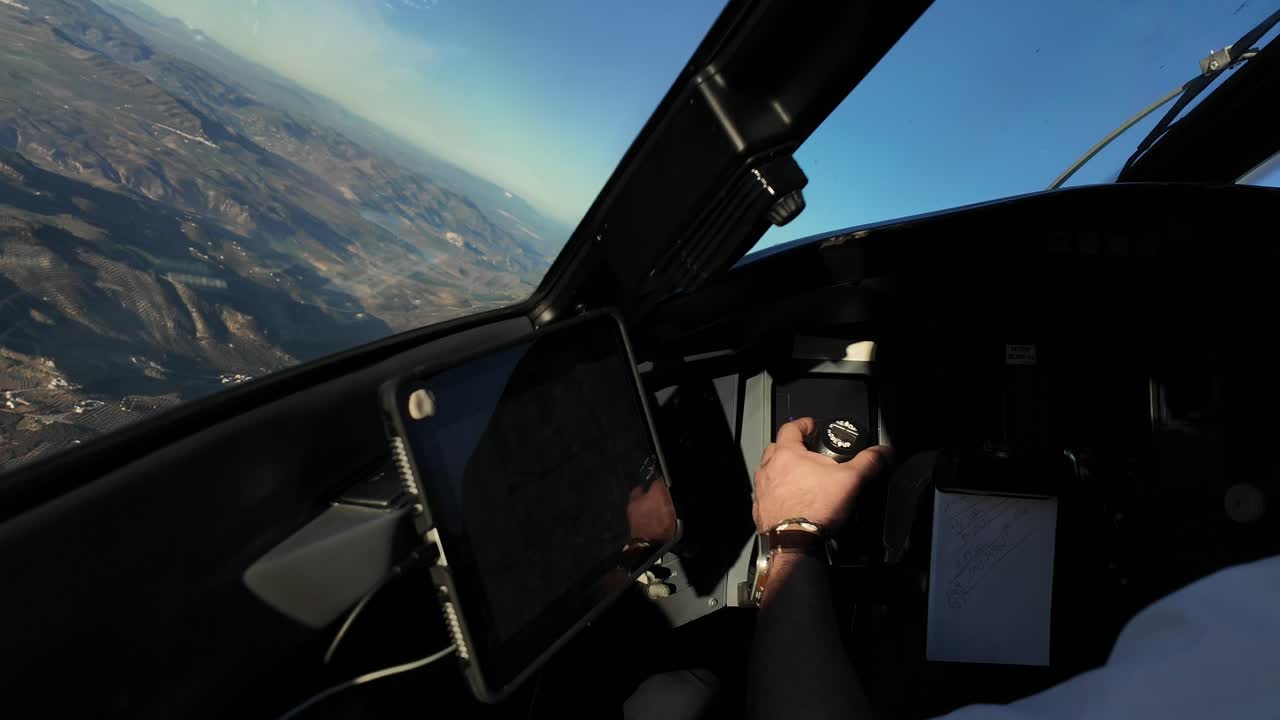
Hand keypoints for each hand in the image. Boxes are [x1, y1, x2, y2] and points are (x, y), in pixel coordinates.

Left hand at [752, 417, 890, 532]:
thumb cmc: (815, 509)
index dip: (803, 424)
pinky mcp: (759, 508)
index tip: (812, 426)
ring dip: (782, 469)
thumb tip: (882, 452)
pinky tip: (791, 499)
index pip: (790, 427)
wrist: (795, 543)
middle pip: (777, 447)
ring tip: (800, 477)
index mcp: (787, 454)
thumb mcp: (850, 481)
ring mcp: (762, 489)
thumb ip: (867, 462)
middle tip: (807, 452)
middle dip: (791, 446)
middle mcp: (769, 468)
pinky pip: (766, 493)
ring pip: (769, 470)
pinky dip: (777, 492)